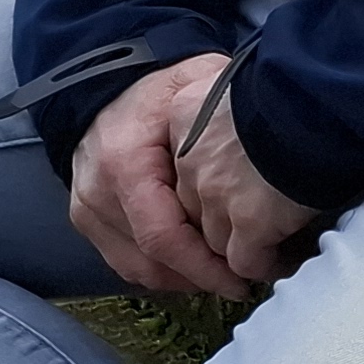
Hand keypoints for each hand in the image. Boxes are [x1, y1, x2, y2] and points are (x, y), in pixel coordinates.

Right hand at [69, 56, 242, 297]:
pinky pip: (123, 260)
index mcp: (124, 163)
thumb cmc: (162, 86)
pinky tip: (194, 265)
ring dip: (181, 279)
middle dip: (199, 278)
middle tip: (242, 282)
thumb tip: (276, 152)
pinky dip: (160, 269)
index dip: (204, 266)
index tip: (243, 278)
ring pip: (136, 268)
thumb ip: (227, 121)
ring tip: (223, 275)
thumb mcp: (198, 87)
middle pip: (150, 260)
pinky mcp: (86, 218)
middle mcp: (98, 192)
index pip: (163, 237)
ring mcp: (87, 209)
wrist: (110, 81)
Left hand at [172, 75, 323, 289]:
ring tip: (270, 244)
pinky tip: (281, 259)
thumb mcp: (252, 82)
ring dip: (241, 244)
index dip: (212, 178)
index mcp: (186, 114)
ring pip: (215, 238)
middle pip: (195, 203)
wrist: (328, 97)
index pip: (185, 161)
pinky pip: (246, 261)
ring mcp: (216, 193)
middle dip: (221, 215)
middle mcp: (191, 157)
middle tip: (252, 218)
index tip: (236, 182)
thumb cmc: (304, 82)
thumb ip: (238, 108)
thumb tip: (259, 126)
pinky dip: (263, 265)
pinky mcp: (248, 223)